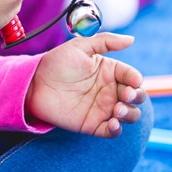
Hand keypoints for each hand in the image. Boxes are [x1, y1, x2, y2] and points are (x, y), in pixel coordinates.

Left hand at [26, 33, 146, 137]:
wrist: (35, 83)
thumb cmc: (56, 62)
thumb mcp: (80, 47)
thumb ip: (106, 41)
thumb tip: (131, 39)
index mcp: (110, 71)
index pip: (132, 76)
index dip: (136, 80)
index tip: (133, 81)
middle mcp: (110, 90)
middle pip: (136, 97)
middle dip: (137, 97)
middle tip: (126, 95)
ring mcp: (103, 108)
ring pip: (128, 115)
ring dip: (130, 114)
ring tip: (117, 110)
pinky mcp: (93, 124)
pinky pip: (112, 131)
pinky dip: (116, 130)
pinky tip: (112, 124)